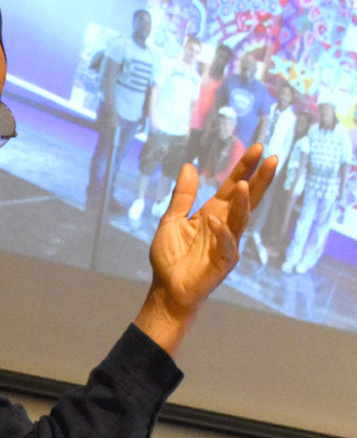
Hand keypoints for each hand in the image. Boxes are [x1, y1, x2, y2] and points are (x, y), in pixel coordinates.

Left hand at [135, 142, 276, 353]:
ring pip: (240, 220)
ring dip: (243, 203)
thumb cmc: (170, 257)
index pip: (232, 187)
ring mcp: (227, 245)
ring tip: (244, 184)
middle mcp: (225, 226)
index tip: (258, 149)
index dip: (244, 168)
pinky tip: (216, 221)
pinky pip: (226, 246)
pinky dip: (222, 233)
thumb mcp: (171, 220)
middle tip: (272, 158)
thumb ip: (183, 196)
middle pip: (246, 199)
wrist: (166, 288)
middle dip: (259, 180)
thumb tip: (189, 166)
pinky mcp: (223, 263)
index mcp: (213, 214)